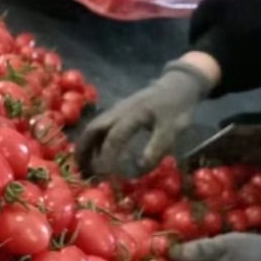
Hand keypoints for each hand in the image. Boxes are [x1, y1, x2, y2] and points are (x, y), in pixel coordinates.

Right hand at [76, 62, 212, 176]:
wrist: (178, 83)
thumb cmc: (177, 107)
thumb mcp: (174, 128)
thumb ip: (157, 147)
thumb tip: (138, 169)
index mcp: (133, 114)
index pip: (114, 138)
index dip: (107, 158)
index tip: (104, 176)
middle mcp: (119, 111)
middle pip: (92, 130)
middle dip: (84, 151)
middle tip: (81, 171)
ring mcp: (115, 110)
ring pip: (92, 128)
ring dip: (85, 147)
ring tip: (83, 166)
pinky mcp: (116, 112)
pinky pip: (98, 127)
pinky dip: (91, 142)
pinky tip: (94, 154)